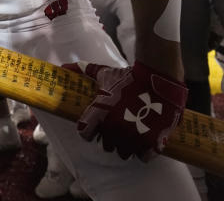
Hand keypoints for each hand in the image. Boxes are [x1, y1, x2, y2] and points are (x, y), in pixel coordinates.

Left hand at [64, 60, 187, 160]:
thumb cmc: (129, 76)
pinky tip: (147, 139)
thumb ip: (84, 71)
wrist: (159, 78)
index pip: (84, 133)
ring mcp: (133, 137)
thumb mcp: (105, 73)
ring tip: (133, 133)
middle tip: (119, 126)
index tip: (96, 126)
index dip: (89, 130)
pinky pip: (144, 157)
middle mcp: (113, 128)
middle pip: (106, 145)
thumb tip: (65, 66)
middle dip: (111, 138)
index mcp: (99, 113)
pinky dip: (146, 150)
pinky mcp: (152, 143)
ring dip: (127, 145)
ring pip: (124, 153)